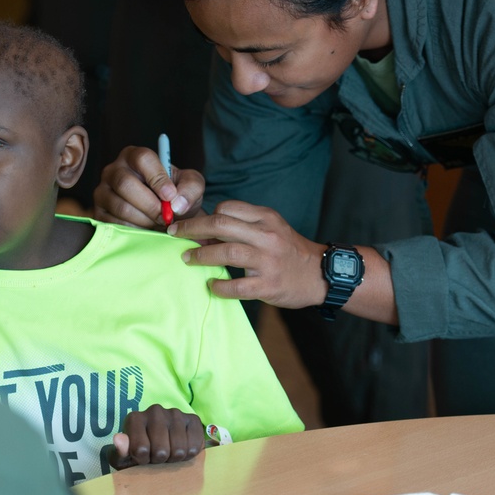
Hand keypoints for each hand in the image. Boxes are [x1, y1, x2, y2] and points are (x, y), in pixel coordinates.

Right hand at [93, 145, 204, 228]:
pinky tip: (147, 230)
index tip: (171, 196)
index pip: (142, 159)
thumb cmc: (175, 196)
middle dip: (150, 205)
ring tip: (159, 224)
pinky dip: (135, 231)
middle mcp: (113, 170)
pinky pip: (114, 224)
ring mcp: (102, 192)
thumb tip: (177, 204)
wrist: (165, 216)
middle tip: (167, 218)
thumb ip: (191, 188)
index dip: (157, 177)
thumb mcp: (191, 186)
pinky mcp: (98, 213)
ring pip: (120, 206)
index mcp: (135, 156)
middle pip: (125, 183)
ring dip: (145, 220)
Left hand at [107, 405, 204, 470]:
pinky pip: (195, 444)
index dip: (143, 461)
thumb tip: (119, 439)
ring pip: (179, 449)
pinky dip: (190, 453)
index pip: (141, 449)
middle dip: (160, 461)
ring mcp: (175, 412)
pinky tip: (183, 450)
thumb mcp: (124, 459)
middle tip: (157, 457)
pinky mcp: (192, 418)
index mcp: (134, 418)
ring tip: (169, 454)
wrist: (159, 447)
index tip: (142, 458)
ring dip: (175, 459)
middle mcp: (155, 410)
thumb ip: (120, 452)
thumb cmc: (138, 455)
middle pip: (161, 450)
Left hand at [168, 199, 326, 308]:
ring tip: (187, 258)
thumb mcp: (271, 227)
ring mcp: (268, 261)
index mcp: (266, 218)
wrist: (319, 274)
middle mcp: (267, 236)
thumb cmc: (288, 250)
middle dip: (192, 228)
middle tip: (174, 234)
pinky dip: (220, 286)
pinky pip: (238, 286)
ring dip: (201, 255)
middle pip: (221, 225)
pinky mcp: (268, 285)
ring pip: (227, 252)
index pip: (228, 208)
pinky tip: (211, 286)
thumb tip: (206, 229)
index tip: (191, 225)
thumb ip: (244, 224)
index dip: (205, 216)